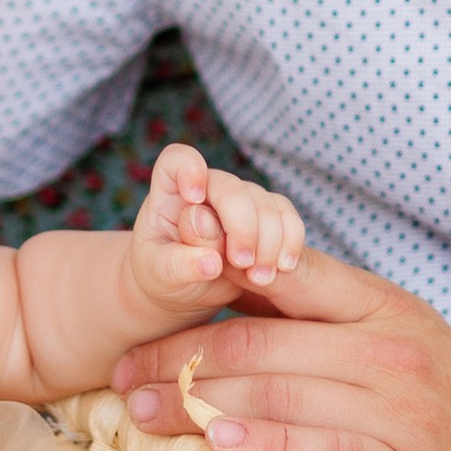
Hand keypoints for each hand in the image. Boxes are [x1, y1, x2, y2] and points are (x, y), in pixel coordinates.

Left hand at [111, 245, 450, 450]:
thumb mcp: (404, 341)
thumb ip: (329, 326)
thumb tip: (232, 315)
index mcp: (379, 305)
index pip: (275, 273)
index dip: (201, 282)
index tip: (144, 306)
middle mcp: (384, 347)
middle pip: (253, 340)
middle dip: (173, 355)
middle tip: (117, 374)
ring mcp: (395, 407)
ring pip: (270, 393)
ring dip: (190, 404)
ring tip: (138, 412)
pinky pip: (312, 450)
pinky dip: (256, 447)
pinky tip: (213, 448)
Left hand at [128, 142, 307, 311]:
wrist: (185, 290)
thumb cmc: (164, 275)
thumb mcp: (161, 273)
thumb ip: (179, 263)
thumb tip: (211, 262)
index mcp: (170, 193)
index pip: (178, 160)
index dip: (189, 170)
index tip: (194, 199)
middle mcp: (207, 189)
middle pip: (231, 187)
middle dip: (241, 226)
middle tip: (241, 263)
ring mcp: (238, 200)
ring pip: (264, 202)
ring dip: (269, 241)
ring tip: (260, 278)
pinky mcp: (264, 217)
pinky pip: (285, 215)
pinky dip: (289, 240)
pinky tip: (284, 266)